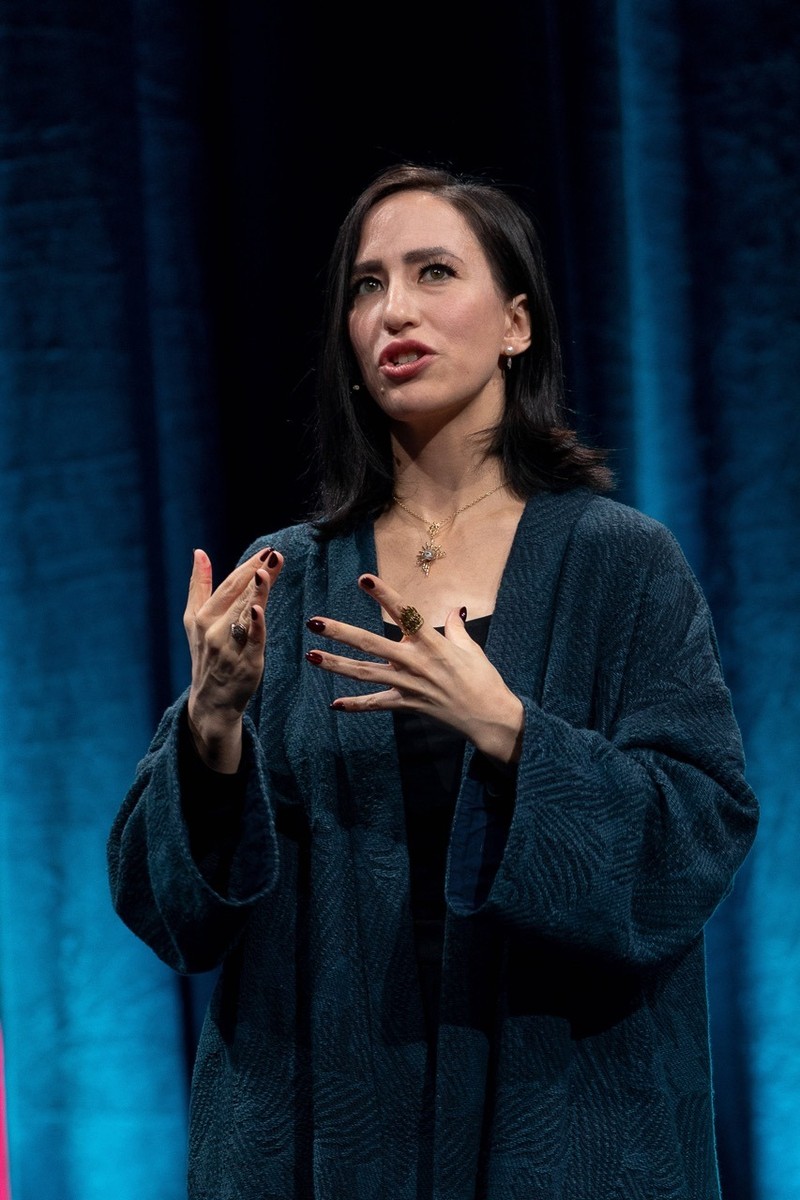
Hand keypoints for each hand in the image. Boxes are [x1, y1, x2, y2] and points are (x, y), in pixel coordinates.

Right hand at [184, 546, 282, 770]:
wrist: (211, 701)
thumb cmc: (206, 655)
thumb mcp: (194, 620)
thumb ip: (198, 585)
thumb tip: (199, 552)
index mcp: (202, 616)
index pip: (229, 586)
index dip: (247, 567)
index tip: (266, 550)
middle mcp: (213, 629)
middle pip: (239, 595)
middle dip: (256, 572)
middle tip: (273, 554)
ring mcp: (228, 646)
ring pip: (246, 613)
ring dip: (258, 590)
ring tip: (270, 567)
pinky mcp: (245, 663)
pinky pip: (251, 640)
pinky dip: (254, 623)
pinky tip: (259, 607)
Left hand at [305, 574, 523, 764]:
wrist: (489, 717)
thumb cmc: (483, 679)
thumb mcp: (470, 648)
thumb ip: (456, 628)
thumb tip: (454, 610)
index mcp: (432, 642)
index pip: (404, 613)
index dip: (384, 595)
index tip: (363, 579)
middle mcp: (415, 662)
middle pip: (371, 644)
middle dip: (340, 633)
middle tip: (314, 622)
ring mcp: (408, 685)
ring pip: (365, 673)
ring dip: (336, 665)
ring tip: (311, 656)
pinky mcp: (407, 704)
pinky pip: (377, 704)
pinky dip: (356, 705)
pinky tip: (334, 704)